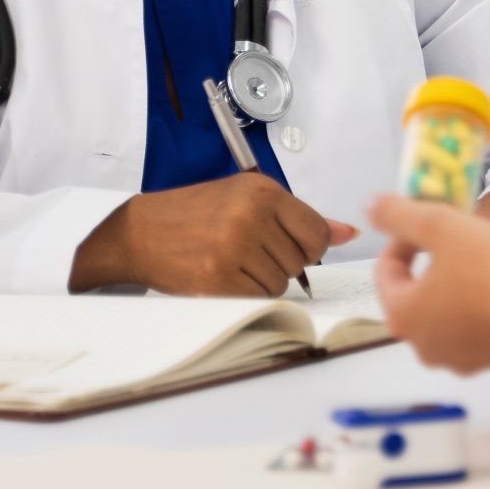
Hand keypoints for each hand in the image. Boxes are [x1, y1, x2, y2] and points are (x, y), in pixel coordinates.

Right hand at [70, 176, 356, 296]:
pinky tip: (224, 275)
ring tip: (233, 260)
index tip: (288, 244)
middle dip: (281, 262)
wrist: (141, 231)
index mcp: (263, 191)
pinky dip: (246, 292)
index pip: (317, 233)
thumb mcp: (248, 197)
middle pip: (300, 262)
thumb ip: (301, 217)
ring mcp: (234, 248)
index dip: (308, 246)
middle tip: (247, 249)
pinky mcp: (218, 278)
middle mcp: (251, 216)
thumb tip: (348, 232)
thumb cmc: (196, 212)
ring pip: (280, 282)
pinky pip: (258, 297)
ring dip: (262, 279)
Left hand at [370, 194, 489, 372]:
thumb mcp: (441, 226)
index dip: (405, 237)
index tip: (432, 219)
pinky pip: (477, 322)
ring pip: (452, 303)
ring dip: (467, 273)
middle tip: (470, 230)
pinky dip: (486, 298)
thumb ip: (398, 215)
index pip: (386, 270)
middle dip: (443, 254)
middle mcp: (423, 344)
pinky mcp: (489, 361)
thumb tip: (370, 206)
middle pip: (421, 287)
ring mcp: (457, 358)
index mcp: (402, 315)